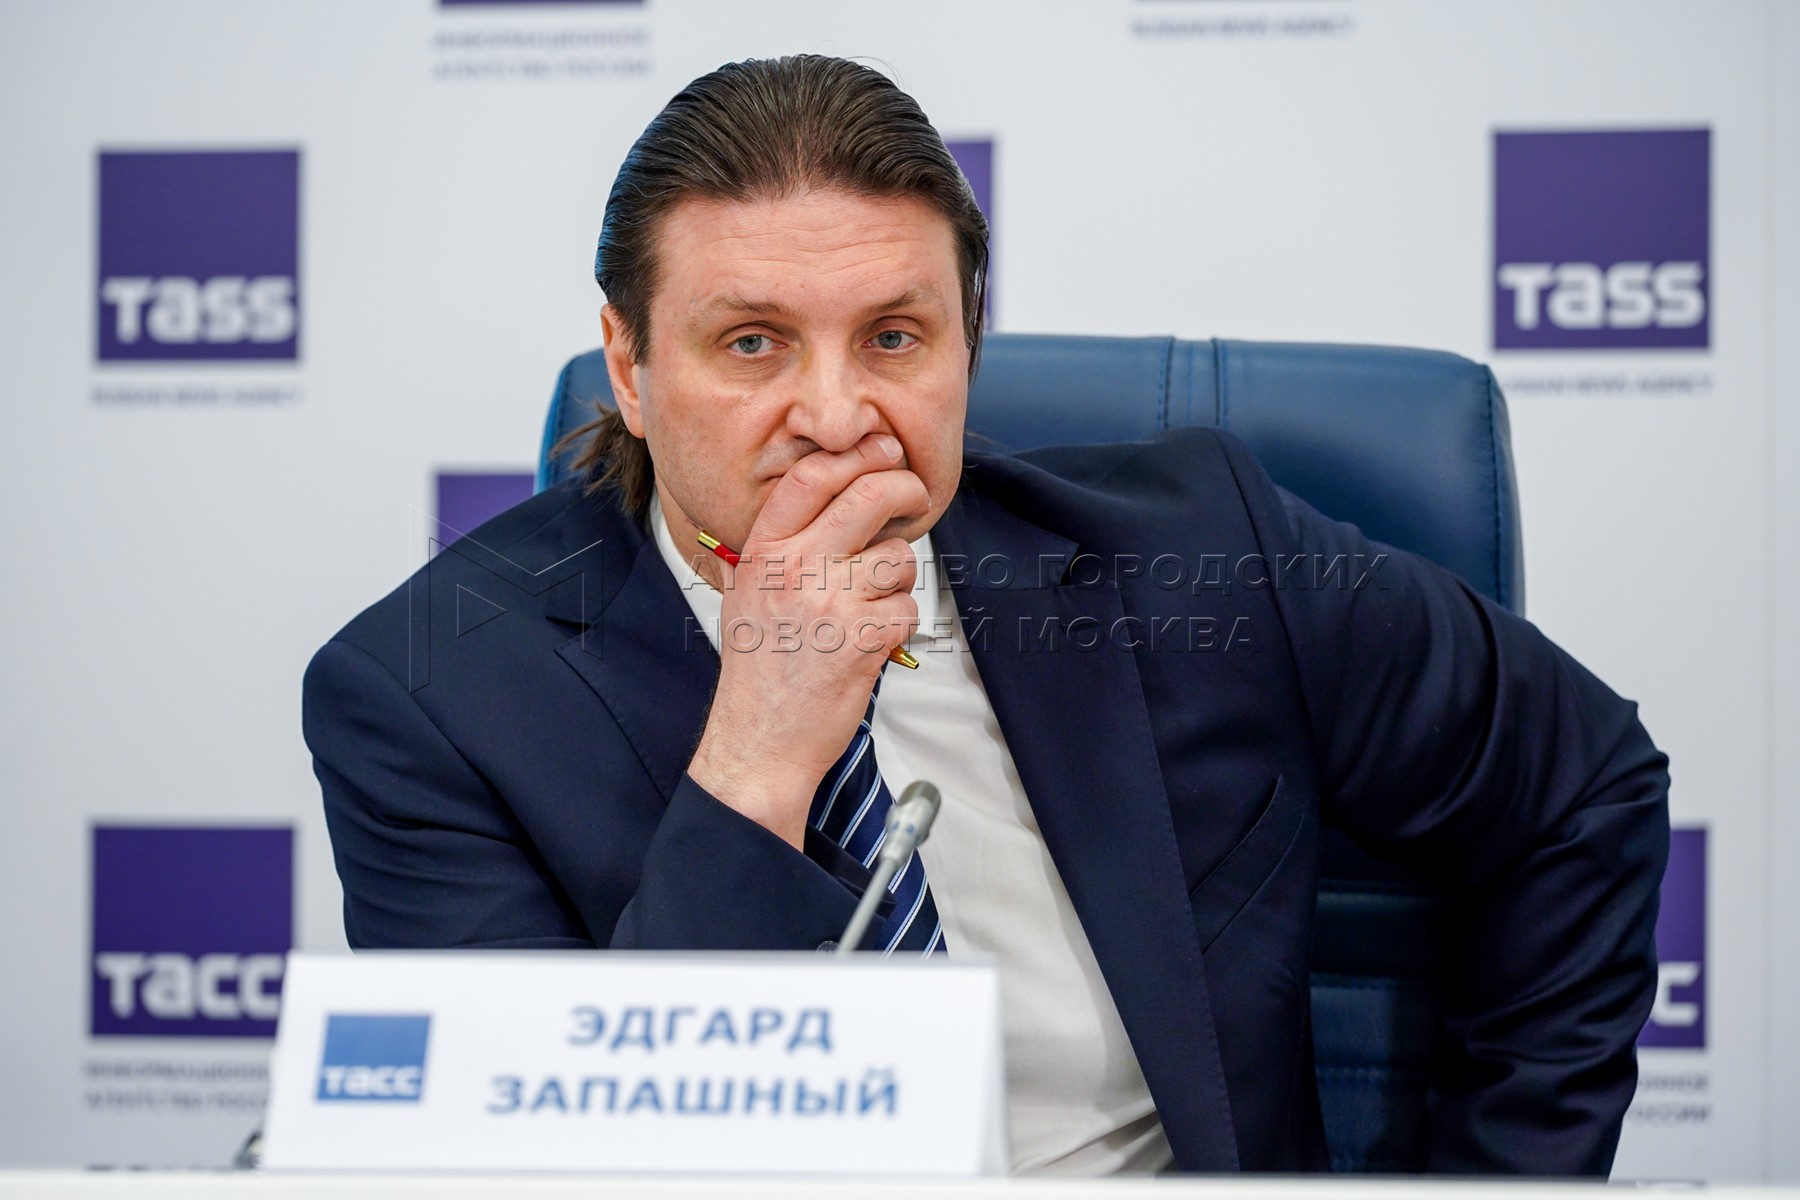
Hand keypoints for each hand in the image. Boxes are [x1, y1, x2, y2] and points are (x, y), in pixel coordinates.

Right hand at [687, 433, 926, 847]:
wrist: (759, 740)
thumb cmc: (758, 672)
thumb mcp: (745, 595)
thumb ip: (776, 548)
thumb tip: (828, 500)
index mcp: (763, 552)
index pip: (812, 477)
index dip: (858, 456)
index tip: (883, 451)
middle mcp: (793, 569)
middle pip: (867, 496)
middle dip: (905, 489)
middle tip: (914, 496)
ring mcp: (827, 603)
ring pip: (897, 557)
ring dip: (898, 579)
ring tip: (872, 605)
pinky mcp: (860, 639)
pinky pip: (906, 607)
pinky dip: (900, 624)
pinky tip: (874, 640)